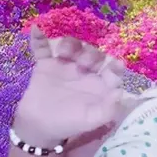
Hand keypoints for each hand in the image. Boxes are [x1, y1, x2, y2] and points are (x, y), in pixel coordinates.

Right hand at [14, 26, 125, 144]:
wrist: (40, 127)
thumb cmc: (70, 123)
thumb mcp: (91, 120)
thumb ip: (107, 109)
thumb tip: (119, 93)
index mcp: (98, 83)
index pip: (111, 69)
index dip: (115, 66)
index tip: (116, 64)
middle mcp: (84, 71)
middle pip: (92, 54)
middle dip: (91, 54)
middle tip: (83, 61)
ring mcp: (65, 66)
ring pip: (71, 46)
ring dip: (70, 44)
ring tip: (64, 52)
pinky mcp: (45, 65)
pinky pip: (42, 49)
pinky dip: (38, 39)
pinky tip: (37, 30)